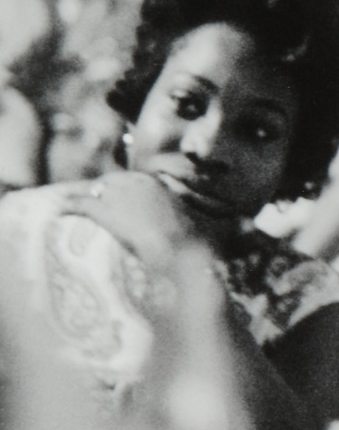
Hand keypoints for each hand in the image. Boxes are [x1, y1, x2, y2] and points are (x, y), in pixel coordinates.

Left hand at [73, 168, 191, 283]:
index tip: (110, 199)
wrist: (182, 248)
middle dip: (98, 192)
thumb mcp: (181, 219)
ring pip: (93, 191)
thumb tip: (170, 223)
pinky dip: (69, 207)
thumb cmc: (187, 241)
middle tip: (89, 204)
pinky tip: (60, 211)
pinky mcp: (107, 210)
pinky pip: (82, 204)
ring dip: (82, 199)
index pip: (127, 180)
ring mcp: (120, 195)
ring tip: (70, 206)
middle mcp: (135, 182)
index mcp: (155, 183)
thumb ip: (169, 214)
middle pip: (108, 183)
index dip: (116, 191)